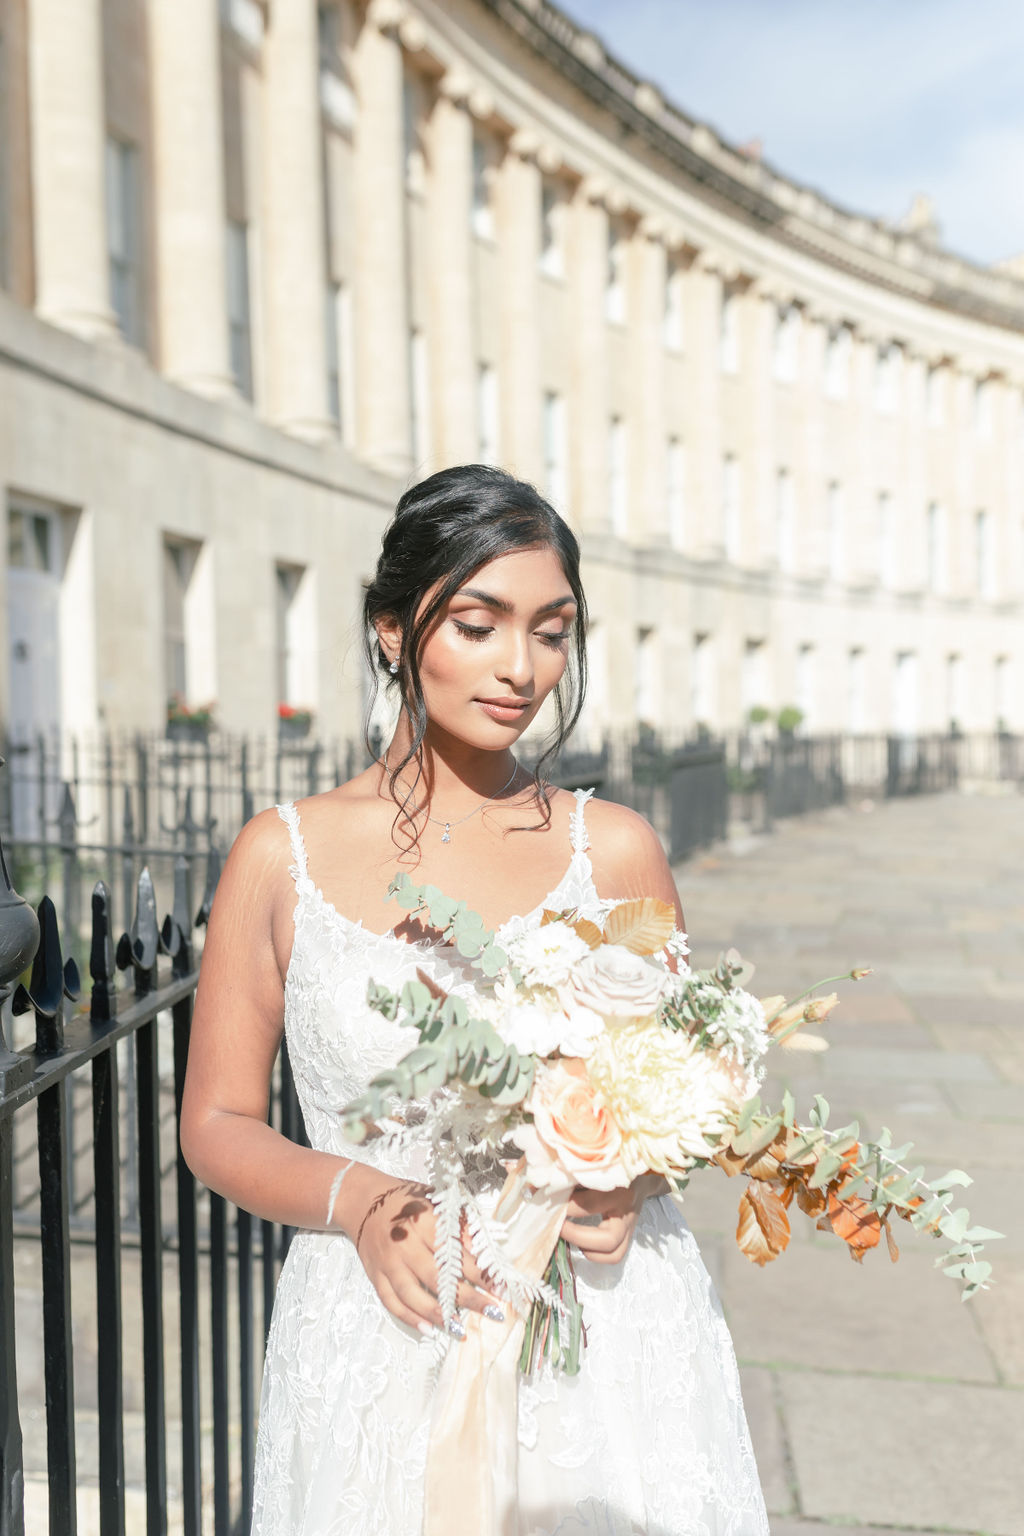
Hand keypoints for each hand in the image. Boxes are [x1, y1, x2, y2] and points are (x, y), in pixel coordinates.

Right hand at [351, 1177, 505, 1335]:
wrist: (363, 1201)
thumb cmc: (407, 1201)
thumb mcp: (436, 1202)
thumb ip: (459, 1225)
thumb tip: (484, 1250)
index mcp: (424, 1222)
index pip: (456, 1253)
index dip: (481, 1272)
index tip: (501, 1287)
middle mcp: (405, 1244)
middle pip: (438, 1278)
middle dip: (468, 1298)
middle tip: (492, 1312)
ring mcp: (388, 1263)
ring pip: (413, 1295)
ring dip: (438, 1314)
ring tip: (460, 1329)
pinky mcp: (375, 1275)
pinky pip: (391, 1302)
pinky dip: (409, 1318)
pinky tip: (428, 1329)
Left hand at [560, 1173, 664, 1264]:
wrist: (639, 1178)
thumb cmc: (611, 1170)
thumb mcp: (593, 1169)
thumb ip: (570, 1179)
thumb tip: (538, 1190)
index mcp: (619, 1191)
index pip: (590, 1205)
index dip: (567, 1207)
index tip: (551, 1202)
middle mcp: (627, 1213)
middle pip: (607, 1239)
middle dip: (577, 1236)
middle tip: (558, 1226)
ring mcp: (630, 1229)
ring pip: (613, 1254)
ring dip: (587, 1249)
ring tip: (571, 1235)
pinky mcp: (628, 1238)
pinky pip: (614, 1256)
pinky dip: (595, 1254)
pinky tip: (582, 1241)